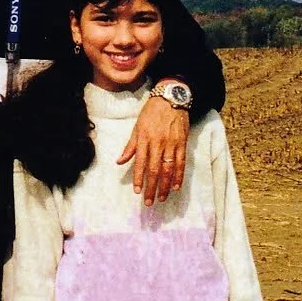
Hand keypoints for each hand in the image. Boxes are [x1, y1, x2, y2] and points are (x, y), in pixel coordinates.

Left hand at [118, 90, 189, 204]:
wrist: (171, 98)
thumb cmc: (151, 113)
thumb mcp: (137, 127)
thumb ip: (130, 146)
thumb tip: (119, 161)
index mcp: (144, 139)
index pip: (140, 163)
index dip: (139, 178)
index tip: (137, 191)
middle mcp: (158, 143)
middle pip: (155, 170)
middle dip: (152, 187)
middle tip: (149, 202)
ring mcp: (171, 144)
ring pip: (168, 169)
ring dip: (165, 186)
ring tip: (162, 198)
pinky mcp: (182, 143)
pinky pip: (181, 162)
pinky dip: (179, 175)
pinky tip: (176, 186)